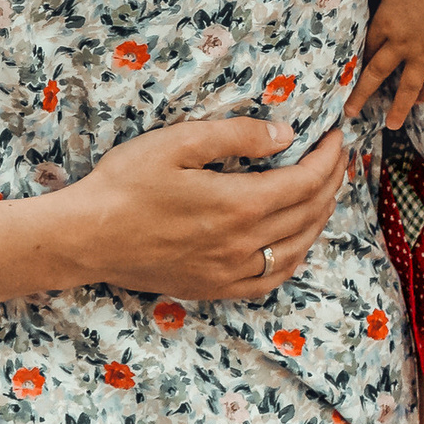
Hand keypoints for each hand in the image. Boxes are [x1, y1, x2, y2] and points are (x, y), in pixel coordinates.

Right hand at [71, 116, 348, 300]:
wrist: (86, 238)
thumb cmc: (125, 184)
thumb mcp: (178, 143)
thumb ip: (236, 136)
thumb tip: (285, 135)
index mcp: (238, 204)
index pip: (306, 181)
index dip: (328, 157)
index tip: (336, 136)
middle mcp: (242, 244)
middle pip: (308, 213)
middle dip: (331, 181)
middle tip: (337, 157)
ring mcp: (229, 272)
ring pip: (296, 248)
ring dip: (319, 218)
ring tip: (324, 193)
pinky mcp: (214, 288)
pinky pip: (270, 280)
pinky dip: (293, 259)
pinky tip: (296, 243)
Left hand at [348, 0, 423, 127]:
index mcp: (384, 24)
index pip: (365, 49)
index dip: (356, 62)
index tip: (348, 75)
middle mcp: (400, 45)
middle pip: (376, 74)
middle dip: (361, 95)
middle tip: (350, 112)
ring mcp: (423, 54)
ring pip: (406, 87)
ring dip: (397, 107)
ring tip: (391, 125)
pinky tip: (419, 102)